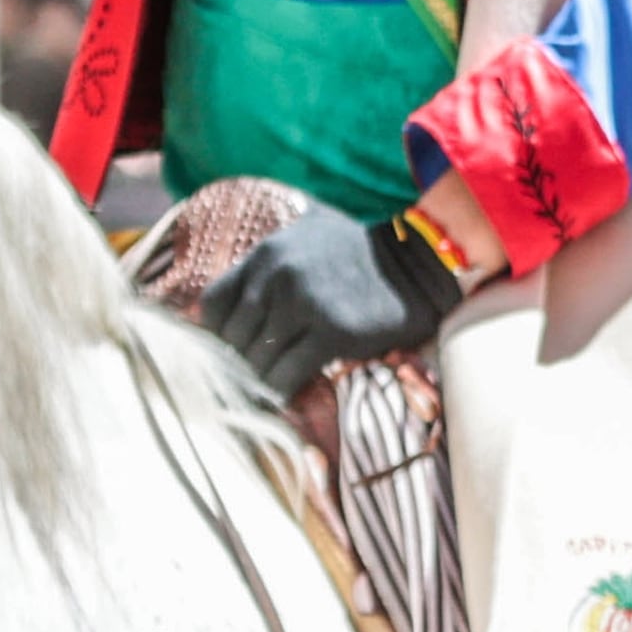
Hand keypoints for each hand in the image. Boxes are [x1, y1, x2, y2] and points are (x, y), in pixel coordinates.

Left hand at [201, 201, 468, 395]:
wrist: (419, 261)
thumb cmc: (359, 254)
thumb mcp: (304, 241)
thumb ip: (267, 267)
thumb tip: (227, 306)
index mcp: (266, 255)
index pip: (212, 305)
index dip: (217, 334)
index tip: (233, 348)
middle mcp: (278, 276)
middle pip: (232, 340)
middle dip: (242, 362)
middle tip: (256, 374)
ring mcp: (304, 303)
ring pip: (257, 362)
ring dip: (263, 379)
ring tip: (275, 384)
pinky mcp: (333, 332)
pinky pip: (286, 376)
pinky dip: (283, 390)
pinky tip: (293, 390)